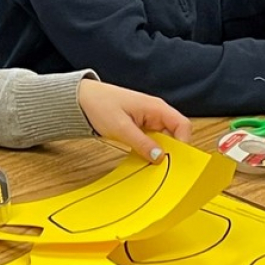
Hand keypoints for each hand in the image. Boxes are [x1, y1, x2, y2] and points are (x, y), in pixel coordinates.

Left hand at [76, 79, 190, 162]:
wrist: (81, 99)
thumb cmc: (100, 104)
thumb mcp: (121, 127)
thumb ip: (141, 143)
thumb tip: (159, 157)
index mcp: (156, 107)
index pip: (183, 125)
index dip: (183, 143)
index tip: (174, 160)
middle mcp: (156, 113)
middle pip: (175, 135)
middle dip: (171, 151)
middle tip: (161, 166)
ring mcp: (149, 121)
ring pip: (164, 140)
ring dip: (159, 153)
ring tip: (150, 164)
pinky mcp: (140, 128)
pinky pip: (152, 141)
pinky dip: (150, 151)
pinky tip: (142, 158)